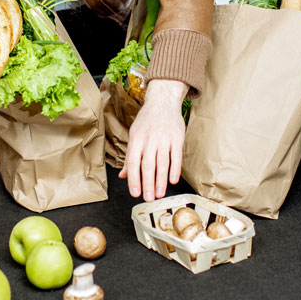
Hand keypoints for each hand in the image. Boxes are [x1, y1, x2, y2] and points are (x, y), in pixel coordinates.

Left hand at [119, 79, 187, 200]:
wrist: (162, 102)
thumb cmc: (146, 121)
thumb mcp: (134, 135)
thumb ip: (130, 157)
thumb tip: (123, 176)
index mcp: (136, 139)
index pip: (133, 162)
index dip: (133, 179)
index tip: (134, 193)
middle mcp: (149, 139)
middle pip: (148, 165)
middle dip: (147, 184)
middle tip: (148, 198)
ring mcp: (164, 138)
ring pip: (162, 163)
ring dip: (161, 180)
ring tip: (160, 194)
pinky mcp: (177, 138)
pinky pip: (176, 156)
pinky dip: (175, 169)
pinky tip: (173, 180)